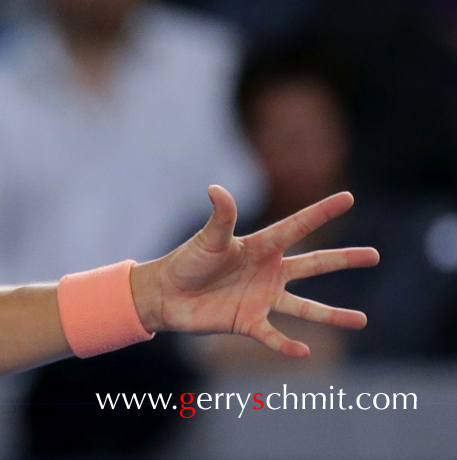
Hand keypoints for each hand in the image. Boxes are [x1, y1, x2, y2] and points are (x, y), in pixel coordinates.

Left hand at [130, 185, 379, 357]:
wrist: (165, 294)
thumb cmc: (187, 261)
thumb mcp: (207, 239)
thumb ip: (220, 218)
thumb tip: (216, 189)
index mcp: (260, 246)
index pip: (297, 226)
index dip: (321, 212)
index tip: (349, 197)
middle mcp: (269, 271)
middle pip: (313, 264)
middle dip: (343, 259)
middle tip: (375, 255)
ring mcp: (263, 298)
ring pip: (305, 306)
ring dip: (332, 314)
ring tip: (363, 320)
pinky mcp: (249, 322)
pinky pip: (274, 336)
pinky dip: (287, 345)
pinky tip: (304, 352)